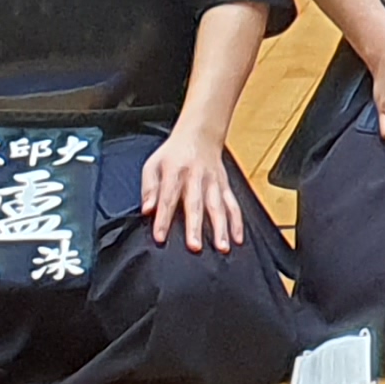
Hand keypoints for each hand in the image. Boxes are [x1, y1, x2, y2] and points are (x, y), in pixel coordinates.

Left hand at [141, 129, 246, 254]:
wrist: (199, 135)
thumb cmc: (173, 154)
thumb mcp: (153, 165)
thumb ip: (149, 188)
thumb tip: (147, 210)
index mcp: (175, 171)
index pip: (168, 197)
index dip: (163, 218)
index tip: (160, 237)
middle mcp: (196, 177)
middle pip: (196, 204)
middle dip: (195, 226)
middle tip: (195, 247)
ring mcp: (213, 182)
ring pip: (218, 206)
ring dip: (221, 228)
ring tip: (222, 247)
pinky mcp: (225, 185)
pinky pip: (233, 204)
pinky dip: (237, 222)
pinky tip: (237, 238)